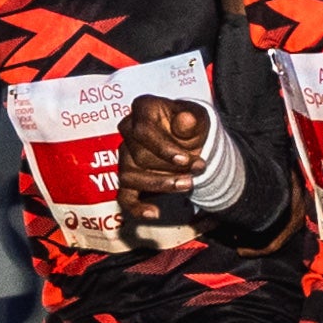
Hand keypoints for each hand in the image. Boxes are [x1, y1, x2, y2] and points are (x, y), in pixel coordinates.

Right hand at [115, 94, 210, 241]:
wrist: (192, 141)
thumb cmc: (192, 125)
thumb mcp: (198, 118)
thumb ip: (191, 120)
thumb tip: (185, 120)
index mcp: (143, 109)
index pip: (143, 131)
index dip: (163, 148)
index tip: (185, 159)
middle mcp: (128, 130)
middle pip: (139, 156)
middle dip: (171, 167)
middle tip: (199, 168)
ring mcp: (125, 155)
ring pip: (131, 176)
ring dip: (161, 184)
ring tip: (188, 185)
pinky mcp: (128, 178)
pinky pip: (124, 196)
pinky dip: (136, 207)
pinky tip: (153, 213)